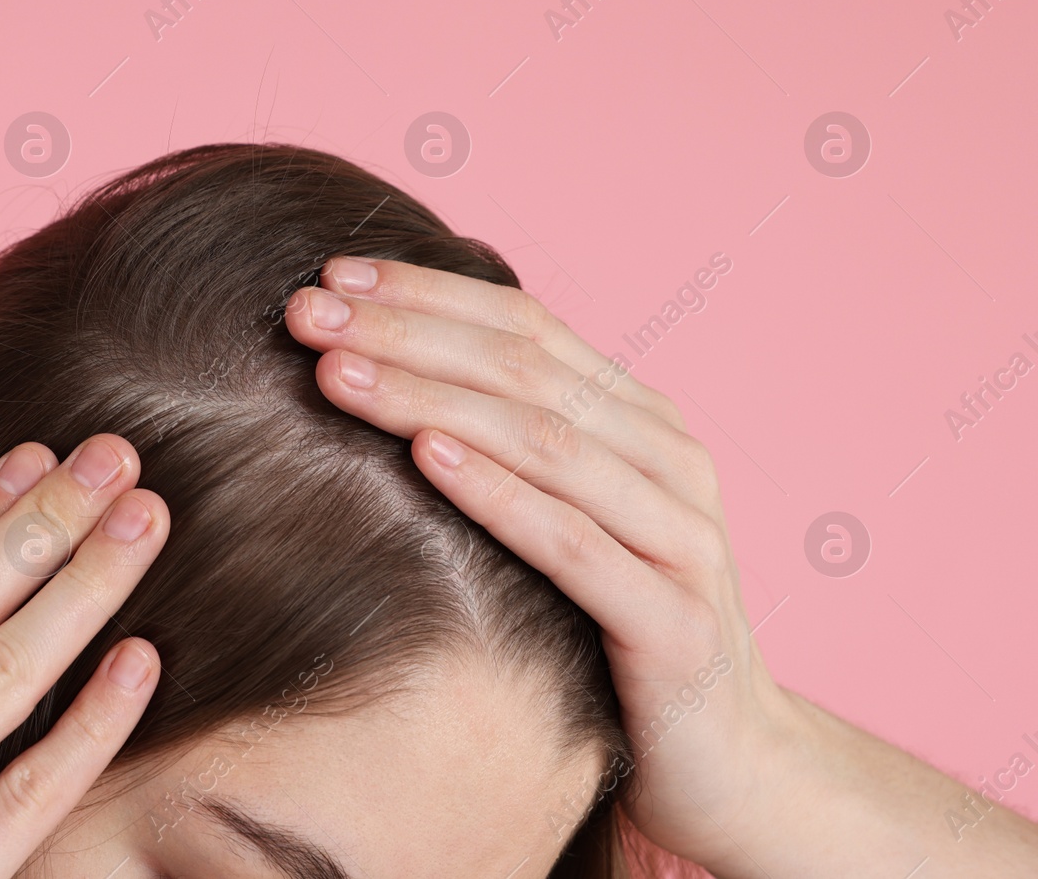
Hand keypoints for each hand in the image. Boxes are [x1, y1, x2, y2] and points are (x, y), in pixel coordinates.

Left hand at [284, 257, 794, 871]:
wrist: (731, 762)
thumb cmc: (617, 629)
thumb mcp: (568, 516)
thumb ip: (509, 445)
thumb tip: (386, 370)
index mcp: (638, 420)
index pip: (522, 326)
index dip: (425, 293)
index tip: (330, 274)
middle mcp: (668, 458)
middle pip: (522, 369)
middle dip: (406, 332)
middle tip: (306, 313)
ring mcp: (680, 536)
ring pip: (544, 441)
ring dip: (430, 397)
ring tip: (338, 373)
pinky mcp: (675, 623)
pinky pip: (575, 545)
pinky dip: (499, 493)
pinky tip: (427, 457)